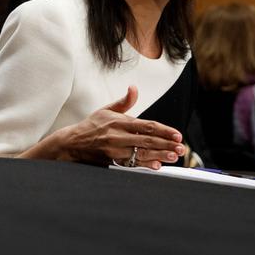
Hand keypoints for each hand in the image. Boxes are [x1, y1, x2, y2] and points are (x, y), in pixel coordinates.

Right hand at [24, 86, 183, 168]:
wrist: (72, 143)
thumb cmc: (91, 126)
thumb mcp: (106, 110)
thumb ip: (124, 102)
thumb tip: (134, 88)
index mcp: (119, 121)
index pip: (147, 126)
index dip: (164, 130)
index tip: (177, 134)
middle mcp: (118, 135)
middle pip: (147, 140)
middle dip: (166, 144)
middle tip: (181, 148)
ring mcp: (115, 149)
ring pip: (142, 153)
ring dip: (160, 155)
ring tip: (174, 157)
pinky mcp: (112, 160)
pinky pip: (131, 163)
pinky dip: (145, 165)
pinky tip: (156, 166)